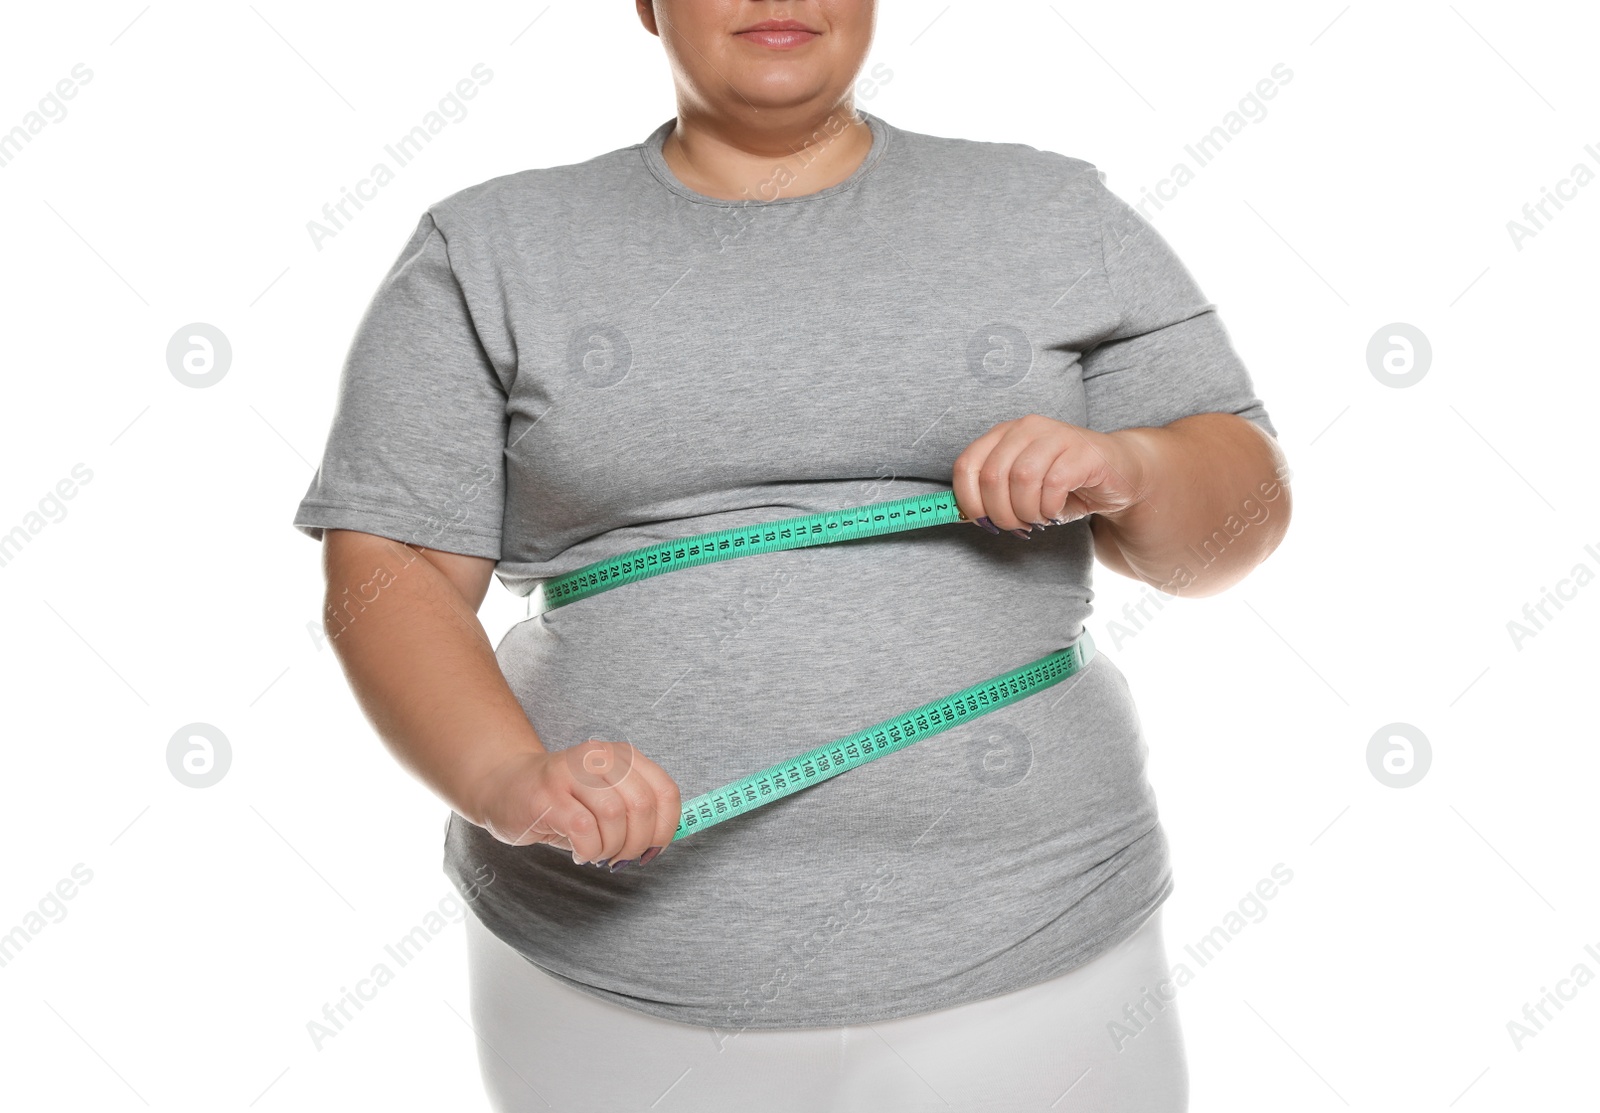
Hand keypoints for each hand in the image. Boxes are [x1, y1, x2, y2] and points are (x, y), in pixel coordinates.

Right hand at [473, 740, 681, 868]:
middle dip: (638, 842)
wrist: (505, 787)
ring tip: (598, 852)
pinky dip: (589, 851)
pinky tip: (580, 852)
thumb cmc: (564, 800)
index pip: (665, 791)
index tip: (653, 848)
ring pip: (614, 816)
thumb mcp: (606, 796)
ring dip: (611, 847)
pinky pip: (584, 830)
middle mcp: (598, 757)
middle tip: (621, 857)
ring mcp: (570, 773)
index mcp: (622, 756)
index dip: (666, 828)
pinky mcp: (547, 796)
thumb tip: (661, 842)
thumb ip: (636, 811)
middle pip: (642, 804)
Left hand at [951, 413, 1148, 532]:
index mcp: (1003, 434)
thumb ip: (990, 497)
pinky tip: (1057, 511)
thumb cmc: (1064, 484)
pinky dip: (1050, 508)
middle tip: (1018, 526)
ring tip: (1039, 518)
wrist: (1118, 474)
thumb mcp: (1019, 490)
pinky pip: (1053, 484)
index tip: (984, 522)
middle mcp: (1026, 428)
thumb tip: (958, 516)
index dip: (968, 501)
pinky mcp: (1083, 451)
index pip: (966, 465)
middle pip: (991, 476)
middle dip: (1000, 513)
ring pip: (1021, 478)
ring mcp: (1056, 435)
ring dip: (1026, 511)